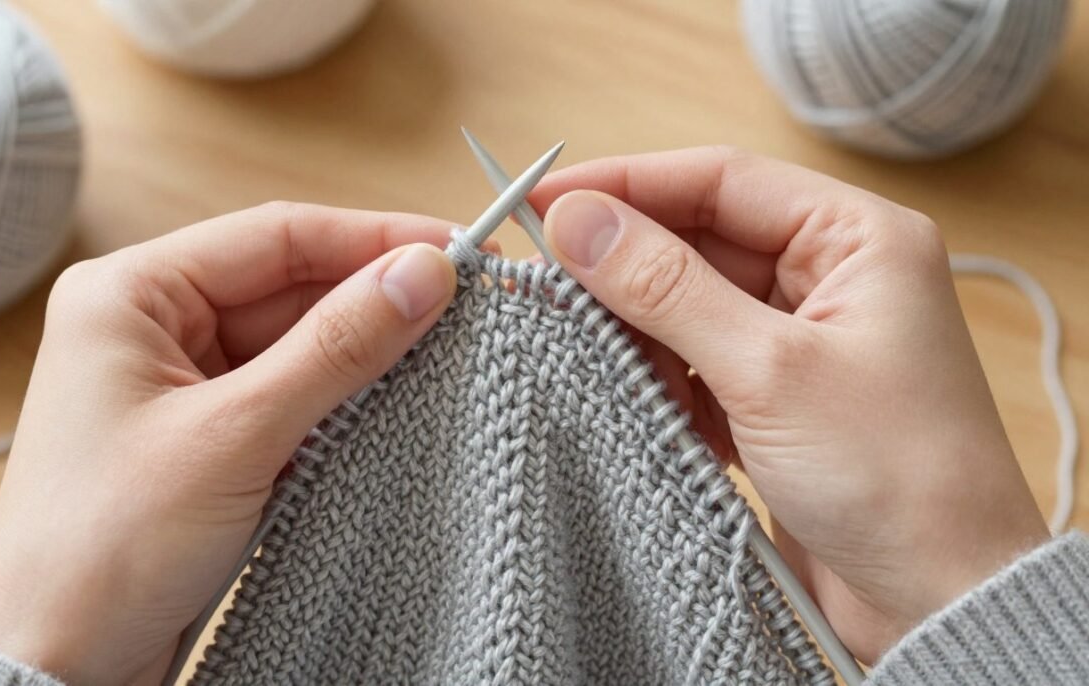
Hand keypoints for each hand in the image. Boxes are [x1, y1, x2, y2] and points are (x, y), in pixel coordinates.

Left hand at [0, 203, 459, 683]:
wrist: (57, 664)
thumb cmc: (103, 547)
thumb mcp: (235, 436)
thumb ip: (335, 347)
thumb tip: (423, 275)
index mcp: (130, 294)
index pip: (275, 236)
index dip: (372, 238)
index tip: (454, 248)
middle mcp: (153, 325)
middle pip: (290, 285)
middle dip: (374, 295)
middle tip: (467, 302)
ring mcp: (181, 383)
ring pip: (296, 342)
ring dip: (365, 348)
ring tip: (447, 346)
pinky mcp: (206, 436)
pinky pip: (289, 394)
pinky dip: (342, 396)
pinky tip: (397, 395)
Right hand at [530, 147, 1050, 662]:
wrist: (939, 602)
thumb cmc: (897, 478)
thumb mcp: (768, 370)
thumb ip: (665, 287)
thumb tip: (578, 222)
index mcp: (857, 239)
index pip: (720, 180)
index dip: (626, 184)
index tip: (546, 199)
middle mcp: (831, 277)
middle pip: (699, 239)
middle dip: (625, 263)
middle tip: (545, 277)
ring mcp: (800, 340)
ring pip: (689, 304)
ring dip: (637, 327)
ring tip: (586, 348)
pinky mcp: (775, 398)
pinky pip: (696, 362)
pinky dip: (659, 377)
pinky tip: (634, 397)